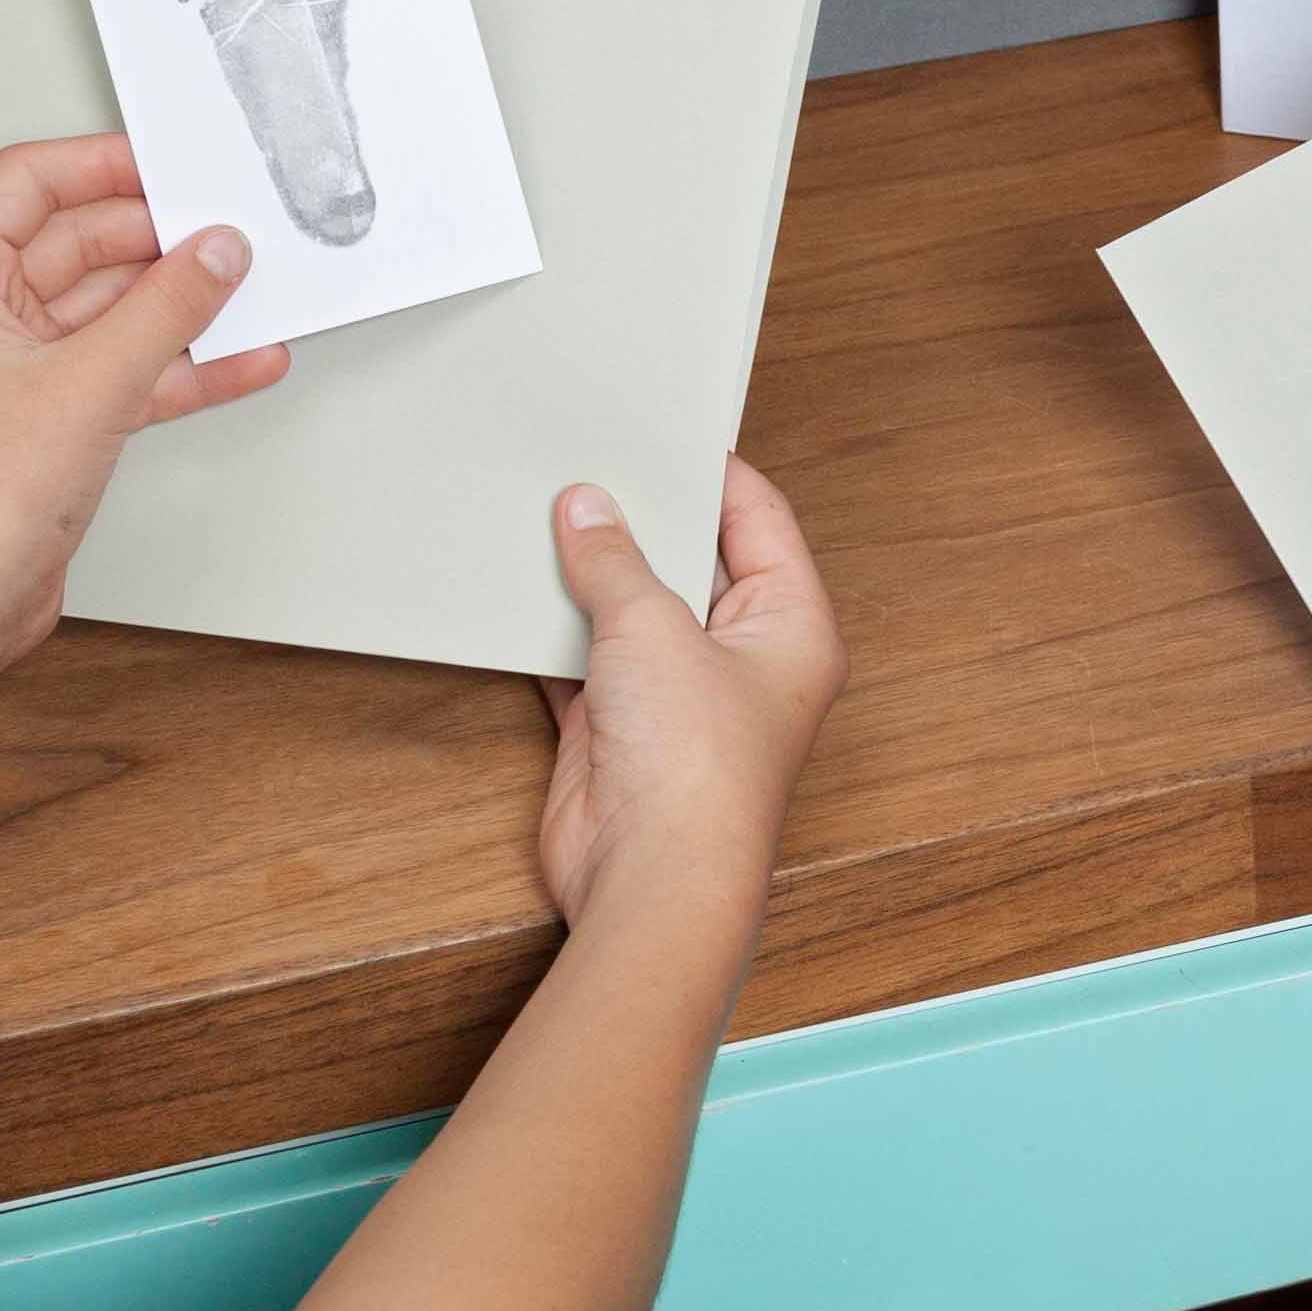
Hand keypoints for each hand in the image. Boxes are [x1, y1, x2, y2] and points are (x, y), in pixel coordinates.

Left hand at [0, 134, 291, 670]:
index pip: (28, 184)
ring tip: (248, 291)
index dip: (104, 166)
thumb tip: (216, 253)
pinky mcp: (47, 419)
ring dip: (178, 306)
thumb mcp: (90, 382)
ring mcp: (11, 369)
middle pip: (78, 244)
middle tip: (227, 233)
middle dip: (158, 241)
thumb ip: (167, 308)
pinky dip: (178, 366)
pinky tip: (240, 360)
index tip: (173, 166)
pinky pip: (123, 369)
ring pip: (108, 310)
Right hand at [534, 458, 846, 930]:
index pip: (760, 520)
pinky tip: (519, 591)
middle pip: (693, 564)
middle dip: (642, 522)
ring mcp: (680, 698)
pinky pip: (585, 662)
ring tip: (546, 513)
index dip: (712, 472)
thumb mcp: (654, 630)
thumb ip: (616, 562)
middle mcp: (743, 661)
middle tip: (592, 464)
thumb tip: (589, 509)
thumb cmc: (697, 771)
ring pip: (634, 613)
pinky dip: (554, 633)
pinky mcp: (621, 730)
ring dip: (592, 578)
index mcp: (792, 626)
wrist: (652, 880)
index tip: (663, 429)